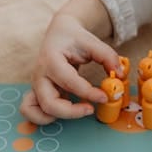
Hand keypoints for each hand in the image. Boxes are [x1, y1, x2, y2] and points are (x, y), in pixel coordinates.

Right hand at [20, 0, 120, 124]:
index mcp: (51, 59)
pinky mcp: (37, 92)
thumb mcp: (92, 42)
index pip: (69, 82)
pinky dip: (44, 117)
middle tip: (90, 109)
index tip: (105, 96)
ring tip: (76, 110)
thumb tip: (119, 74)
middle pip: (49, 103)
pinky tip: (64, 111)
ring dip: (56, 117)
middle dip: (71, 111)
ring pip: (36, 110)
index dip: (88, 93)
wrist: (59, 34)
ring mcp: (36, 85)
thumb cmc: (74, 38)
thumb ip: (107, 57)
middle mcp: (40, 74)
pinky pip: (31, 110)